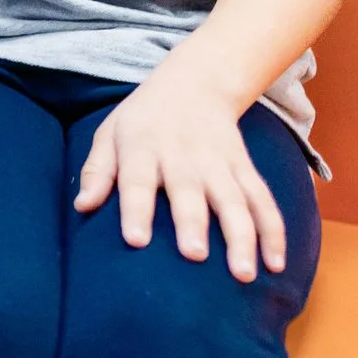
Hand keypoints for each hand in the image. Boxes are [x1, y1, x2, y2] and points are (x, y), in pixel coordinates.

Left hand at [73, 59, 286, 282]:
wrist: (195, 83)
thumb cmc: (142, 120)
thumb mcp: (110, 133)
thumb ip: (98, 170)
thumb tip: (82, 206)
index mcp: (143, 146)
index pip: (137, 178)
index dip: (136, 208)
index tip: (135, 240)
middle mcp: (183, 154)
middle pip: (189, 190)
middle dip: (193, 223)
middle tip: (195, 256)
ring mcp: (219, 161)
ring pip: (235, 200)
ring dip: (242, 236)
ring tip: (243, 275)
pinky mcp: (245, 166)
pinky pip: (262, 200)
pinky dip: (273, 231)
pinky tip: (275, 264)